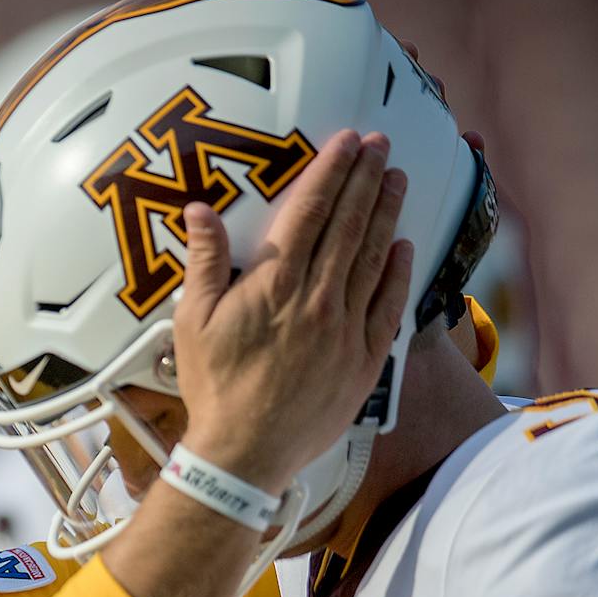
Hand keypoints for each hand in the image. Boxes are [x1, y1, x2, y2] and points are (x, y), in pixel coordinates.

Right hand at [173, 130, 411, 491]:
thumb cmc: (214, 389)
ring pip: (373, 258)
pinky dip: (398, 274)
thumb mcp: (192, 322)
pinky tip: (404, 248)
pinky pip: (387, 307)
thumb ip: (205, 262)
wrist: (244, 455)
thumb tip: (200, 210)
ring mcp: (345, 329)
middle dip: (366, 178)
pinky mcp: (363, 361)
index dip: (332, 171)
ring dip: (387, 214)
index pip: (311, 212)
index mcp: (275, 284)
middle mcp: (317, 299)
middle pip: (349, 225)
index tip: (348, 141)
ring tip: (397, 179)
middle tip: (381, 144)